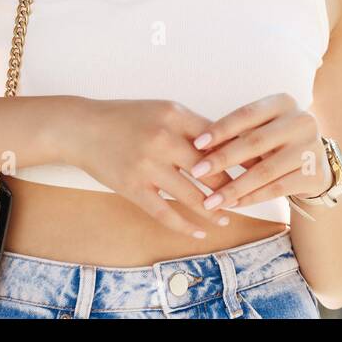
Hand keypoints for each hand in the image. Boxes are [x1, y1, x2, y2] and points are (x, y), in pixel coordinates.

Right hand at [56, 97, 236, 239]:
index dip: (241, 154)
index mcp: (175, 114)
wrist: (81, 128)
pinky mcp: (132, 187)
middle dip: (234, 185)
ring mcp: (146, 165)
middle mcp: (162, 138)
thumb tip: (229, 146)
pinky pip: (164, 211)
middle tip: (252, 196)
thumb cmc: (126, 118)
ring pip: (191, 194)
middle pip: (210, 168)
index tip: (261, 165)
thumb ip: (192, 126)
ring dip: (214, 209)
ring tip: (228, 216)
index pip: (218, 137)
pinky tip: (200, 231)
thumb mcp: (162, 110)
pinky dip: (185, 225)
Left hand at [185, 93, 331, 212]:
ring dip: (233, 187)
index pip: (247, 114)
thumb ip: (236, 134)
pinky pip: (276, 189)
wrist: (315, 163)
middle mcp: (301, 121)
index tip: (196, 143)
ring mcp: (311, 148)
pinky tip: (232, 205)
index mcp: (284, 102)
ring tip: (210, 200)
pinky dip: (251, 198)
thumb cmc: (276, 142)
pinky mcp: (314, 174)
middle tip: (196, 172)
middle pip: (255, 142)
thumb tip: (198, 146)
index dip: (221, 129)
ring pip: (265, 170)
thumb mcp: (261, 129)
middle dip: (222, 158)